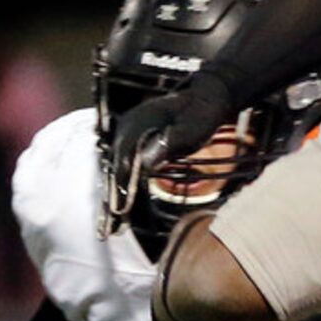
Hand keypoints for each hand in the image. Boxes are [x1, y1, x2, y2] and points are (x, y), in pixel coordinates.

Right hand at [105, 75, 236, 231]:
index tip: (117, 212)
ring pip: (119, 163)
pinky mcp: (137, 134)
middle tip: (112, 224)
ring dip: (118, 187)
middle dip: (114, 193)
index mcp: (136, 125)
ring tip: (115, 216)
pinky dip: (125, 177)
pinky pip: (127, 158)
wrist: (208, 96)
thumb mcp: (189, 131)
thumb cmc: (202, 113)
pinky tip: (126, 194)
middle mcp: (127, 126)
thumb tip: (144, 163)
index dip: (119, 188)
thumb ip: (167, 146)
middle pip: (116, 164)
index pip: (122, 162)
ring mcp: (130, 129)